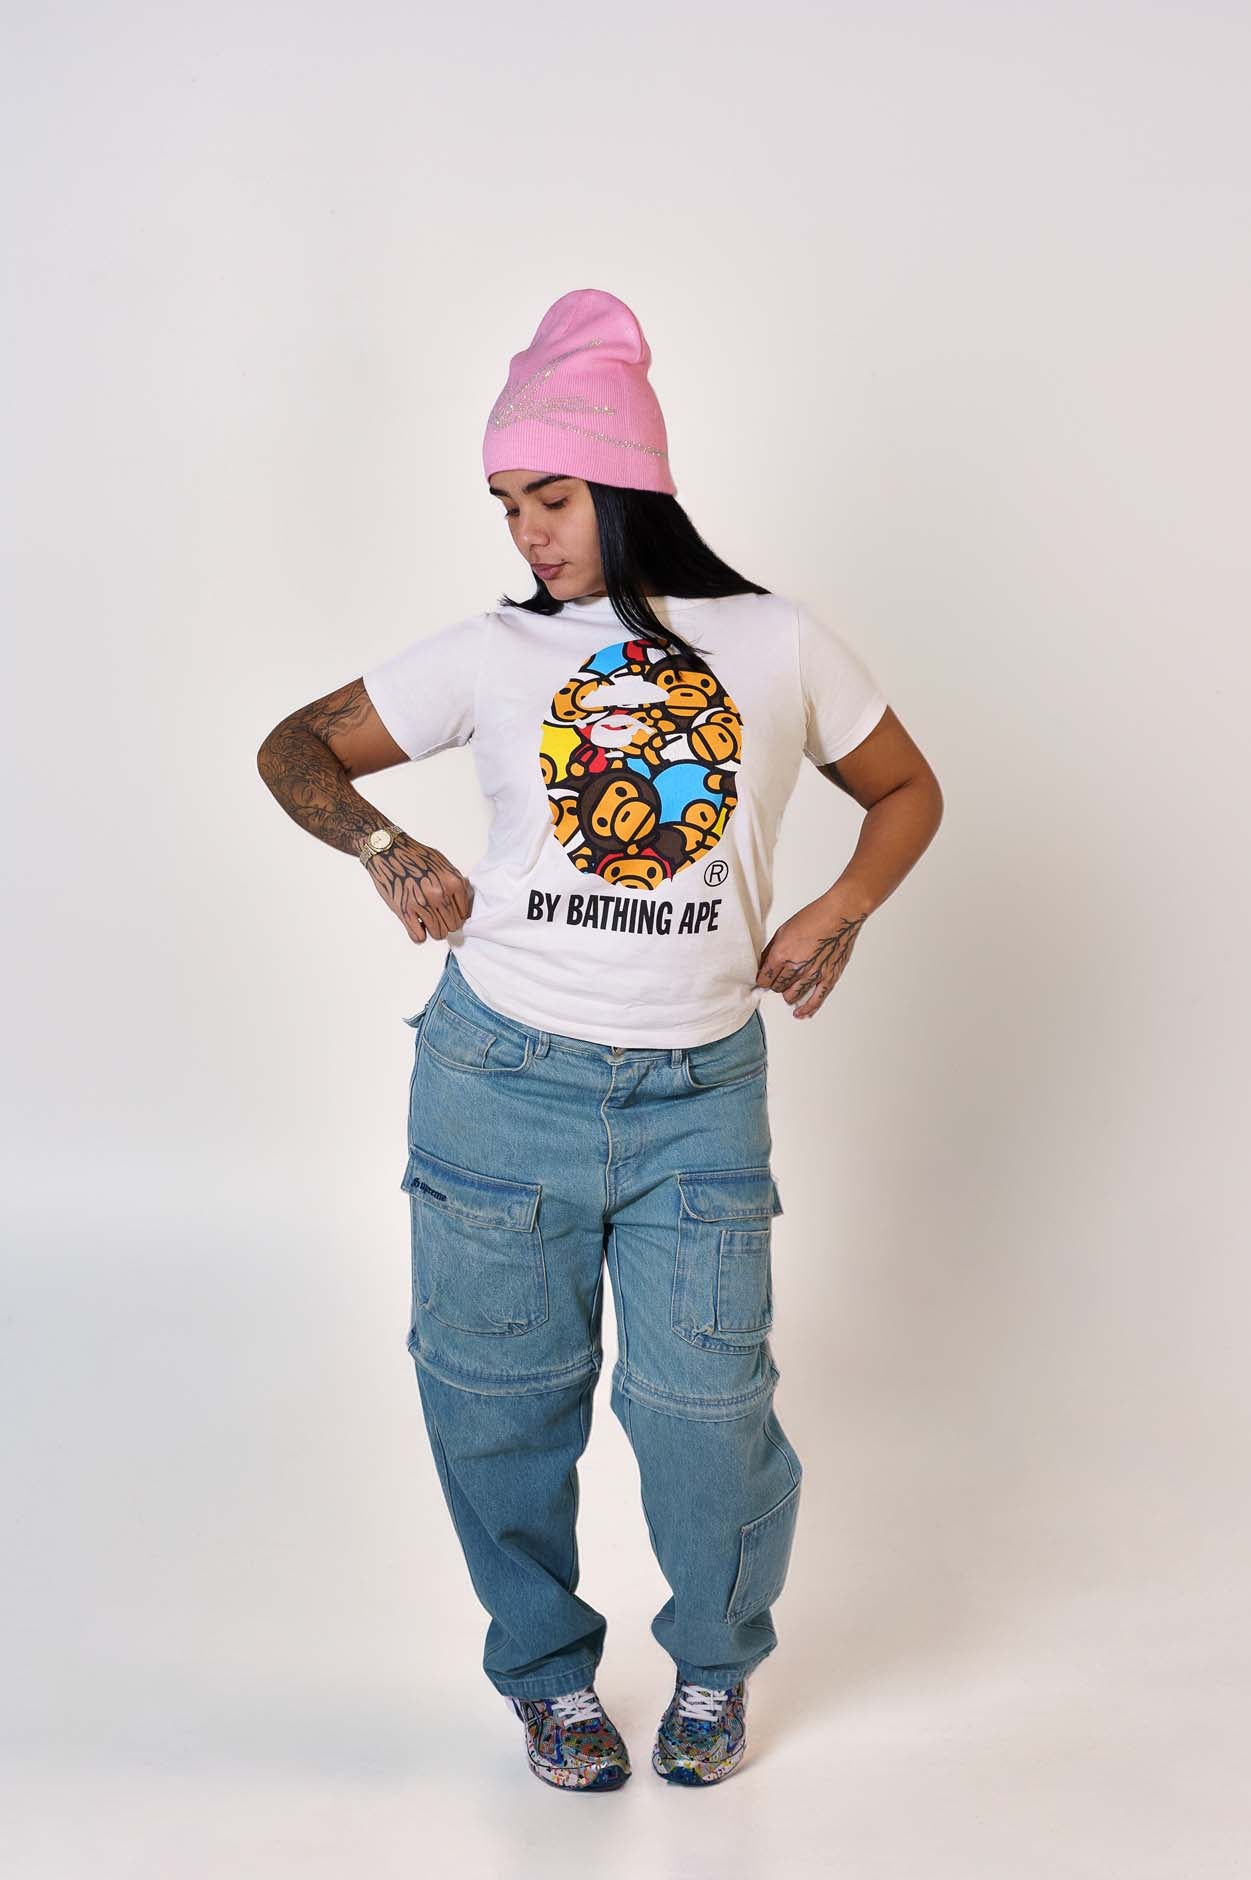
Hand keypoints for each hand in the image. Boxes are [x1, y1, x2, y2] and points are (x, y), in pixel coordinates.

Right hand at [366, 836, 473, 942]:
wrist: (389, 851)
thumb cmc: (415, 856)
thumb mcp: (443, 864)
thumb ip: (455, 883)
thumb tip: (463, 902)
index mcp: (452, 882)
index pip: (464, 913)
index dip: (457, 915)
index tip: (450, 915)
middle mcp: (440, 895)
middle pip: (452, 925)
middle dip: (446, 923)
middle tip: (437, 917)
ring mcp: (422, 904)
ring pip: (438, 934)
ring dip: (433, 930)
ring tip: (426, 921)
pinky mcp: (405, 911)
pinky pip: (418, 937)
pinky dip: (419, 934)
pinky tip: (416, 925)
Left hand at [755, 895, 868, 1017]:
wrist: (840, 914)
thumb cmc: (815, 917)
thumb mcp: (784, 930)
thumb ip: (772, 949)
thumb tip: (763, 963)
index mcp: (782, 953)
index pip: (764, 978)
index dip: (762, 979)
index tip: (764, 978)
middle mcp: (796, 967)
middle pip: (777, 987)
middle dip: (775, 984)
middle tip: (778, 978)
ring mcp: (813, 974)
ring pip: (792, 996)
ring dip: (788, 993)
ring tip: (789, 988)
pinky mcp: (828, 978)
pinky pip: (815, 1001)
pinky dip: (806, 1009)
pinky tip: (800, 1013)